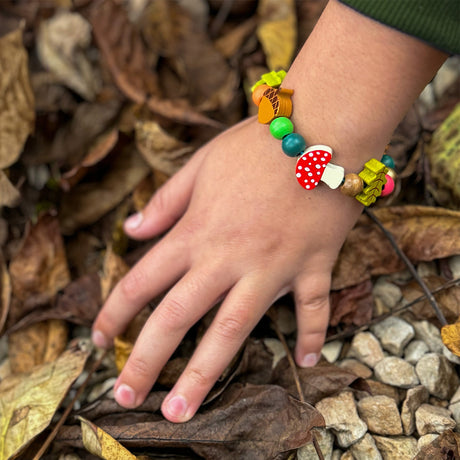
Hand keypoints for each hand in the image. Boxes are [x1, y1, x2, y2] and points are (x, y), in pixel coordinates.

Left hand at [92, 117, 363, 421]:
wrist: (320, 129)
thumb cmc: (257, 145)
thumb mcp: (200, 164)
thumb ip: (165, 201)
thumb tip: (130, 230)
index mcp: (197, 231)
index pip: (142, 280)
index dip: (114, 312)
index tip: (97, 339)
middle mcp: (228, 258)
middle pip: (178, 317)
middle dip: (146, 359)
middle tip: (126, 396)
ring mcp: (273, 267)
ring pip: (235, 330)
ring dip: (205, 373)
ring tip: (183, 410)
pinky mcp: (313, 266)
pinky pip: (312, 308)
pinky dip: (311, 334)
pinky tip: (305, 361)